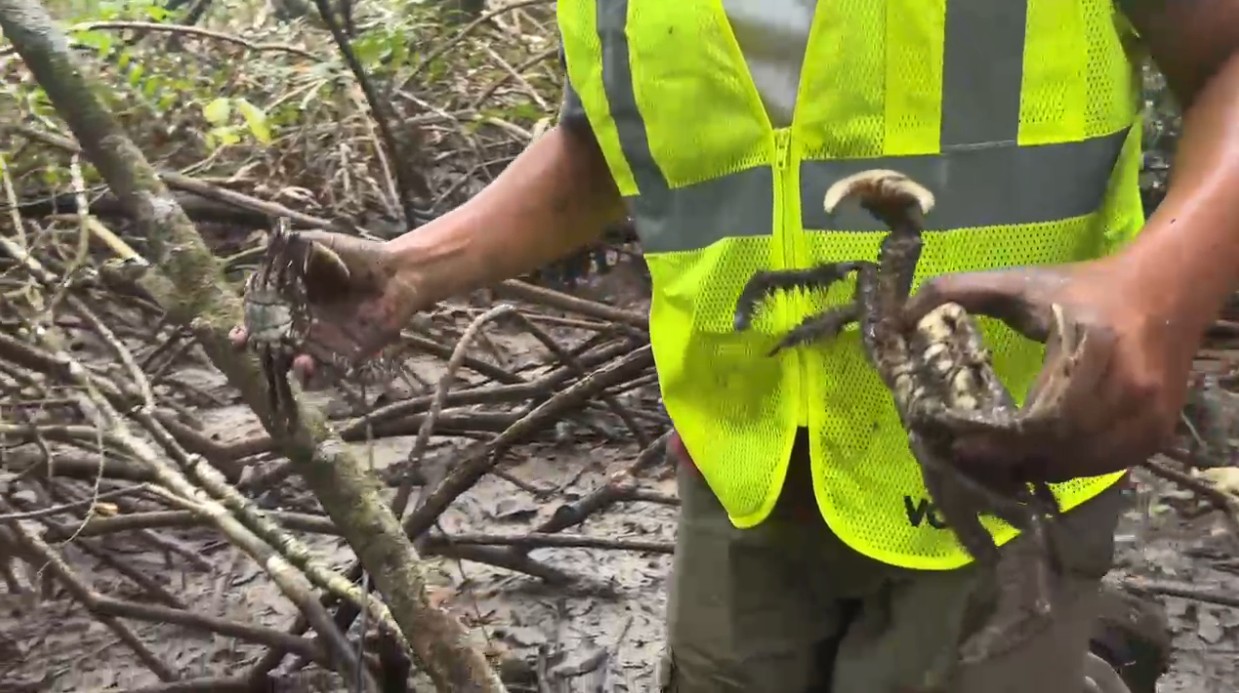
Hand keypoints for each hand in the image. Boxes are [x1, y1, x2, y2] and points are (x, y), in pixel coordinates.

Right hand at [229, 230, 422, 381]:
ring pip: (293, 360)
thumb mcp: (318, 245)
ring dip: (284, 364)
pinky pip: (323, 373)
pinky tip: (305, 365)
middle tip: (245, 345)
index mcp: (292, 299)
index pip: (261, 316)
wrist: (397, 273)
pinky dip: (310, 376)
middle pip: (271, 342)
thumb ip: (289, 251)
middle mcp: (303, 323)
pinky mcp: (345, 356)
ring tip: (286, 356)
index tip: (236, 330)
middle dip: (256, 347)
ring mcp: (323, 342)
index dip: (247, 323)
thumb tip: (263, 254)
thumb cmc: (358, 256)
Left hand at [902, 257, 1198, 482]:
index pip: (1040, 417)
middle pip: (1058, 448)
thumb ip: (956, 291)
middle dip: (1010, 459)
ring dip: (1036, 467)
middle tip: (971, 458)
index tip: (959, 442)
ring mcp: (1150, 415)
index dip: (997, 440)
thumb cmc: (1081, 290)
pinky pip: (1103, 466)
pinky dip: (1067, 466)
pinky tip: (1037, 456)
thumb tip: (899, 316)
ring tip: (998, 460)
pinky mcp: (1157, 435)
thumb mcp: (1019, 283)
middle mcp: (1129, 386)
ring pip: (1080, 464)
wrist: (1161, 293)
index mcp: (1093, 345)